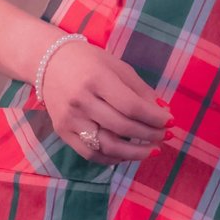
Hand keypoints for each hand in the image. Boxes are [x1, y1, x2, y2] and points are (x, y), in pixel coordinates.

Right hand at [39, 39, 171, 163]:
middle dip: (150, 135)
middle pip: (122, 127)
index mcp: (97, 79)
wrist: (48, 61)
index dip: (154, 118)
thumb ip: (141, 90)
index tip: (171, 122)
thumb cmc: (89, 61)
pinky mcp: (62, 132)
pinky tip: (128, 155)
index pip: (131, 106)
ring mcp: (69, 119)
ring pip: (107, 146)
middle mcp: (81, 101)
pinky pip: (90, 154)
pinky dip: (112, 159)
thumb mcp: (118, 67)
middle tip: (166, 136)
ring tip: (153, 151)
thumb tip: (164, 112)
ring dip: (134, 153)